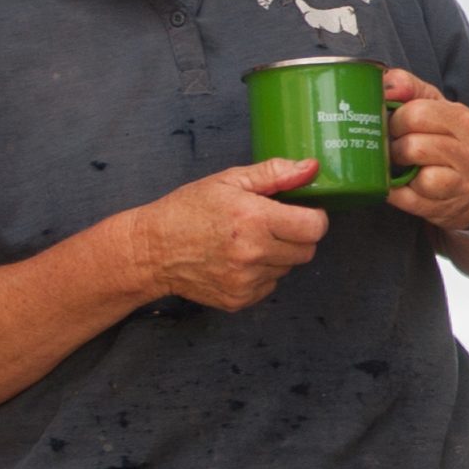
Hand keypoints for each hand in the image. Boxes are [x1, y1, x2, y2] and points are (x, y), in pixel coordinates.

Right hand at [145, 160, 330, 309]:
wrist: (153, 250)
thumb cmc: (188, 209)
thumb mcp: (230, 180)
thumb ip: (275, 173)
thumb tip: (312, 169)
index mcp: (254, 219)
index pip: (315, 227)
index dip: (313, 217)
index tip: (301, 211)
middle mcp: (253, 254)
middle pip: (307, 251)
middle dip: (297, 236)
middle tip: (272, 225)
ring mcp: (246, 281)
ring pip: (287, 268)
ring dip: (277, 255)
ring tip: (248, 241)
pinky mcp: (239, 300)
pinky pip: (269, 285)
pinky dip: (261, 273)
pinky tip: (237, 260)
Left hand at [381, 69, 468, 233]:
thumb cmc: (445, 141)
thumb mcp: (434, 106)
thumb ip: (408, 87)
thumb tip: (385, 83)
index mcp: (465, 120)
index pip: (418, 113)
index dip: (394, 119)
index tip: (391, 124)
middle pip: (414, 145)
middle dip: (393, 146)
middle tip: (391, 146)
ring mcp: (462, 182)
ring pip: (417, 175)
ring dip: (397, 171)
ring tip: (398, 165)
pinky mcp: (448, 206)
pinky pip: (411, 200)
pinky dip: (397, 193)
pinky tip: (397, 185)